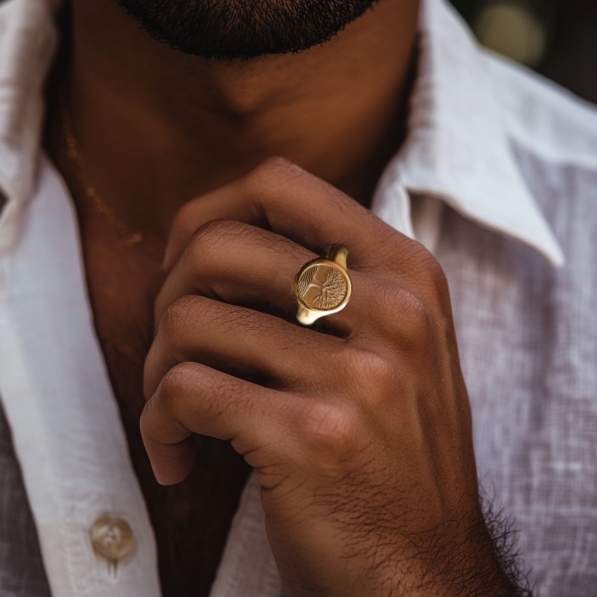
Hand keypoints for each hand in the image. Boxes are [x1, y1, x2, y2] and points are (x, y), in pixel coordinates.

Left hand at [141, 158, 517, 595]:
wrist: (424, 569)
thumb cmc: (393, 451)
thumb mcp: (397, 345)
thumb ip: (334, 282)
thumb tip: (220, 238)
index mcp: (407, 273)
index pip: (279, 185)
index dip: (209, 212)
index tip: (186, 265)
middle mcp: (392, 312)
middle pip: (218, 247)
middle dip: (169, 295)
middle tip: (174, 347)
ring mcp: (356, 376)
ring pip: (188, 321)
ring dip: (157, 369)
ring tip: (177, 411)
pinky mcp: (310, 438)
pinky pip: (182, 392)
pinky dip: (158, 425)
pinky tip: (179, 456)